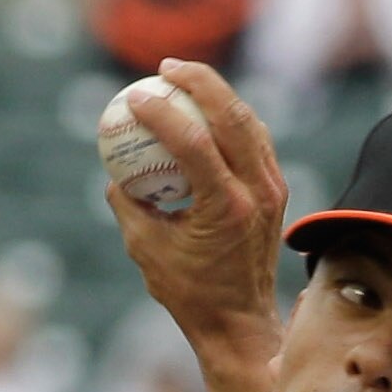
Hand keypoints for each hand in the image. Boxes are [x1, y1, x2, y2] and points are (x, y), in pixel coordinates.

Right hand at [104, 62, 289, 375]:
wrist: (240, 323)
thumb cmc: (189, 293)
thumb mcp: (145, 248)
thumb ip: (127, 203)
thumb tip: (114, 166)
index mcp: (227, 208)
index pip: (195, 141)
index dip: (162, 111)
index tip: (134, 96)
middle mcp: (258, 193)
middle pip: (232, 115)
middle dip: (199, 80)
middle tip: (166, 68)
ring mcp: (273, 190)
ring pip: (249, 121)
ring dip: (217, 93)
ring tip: (184, 77)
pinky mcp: (277, 191)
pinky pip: (256, 139)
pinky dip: (232, 117)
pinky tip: (208, 108)